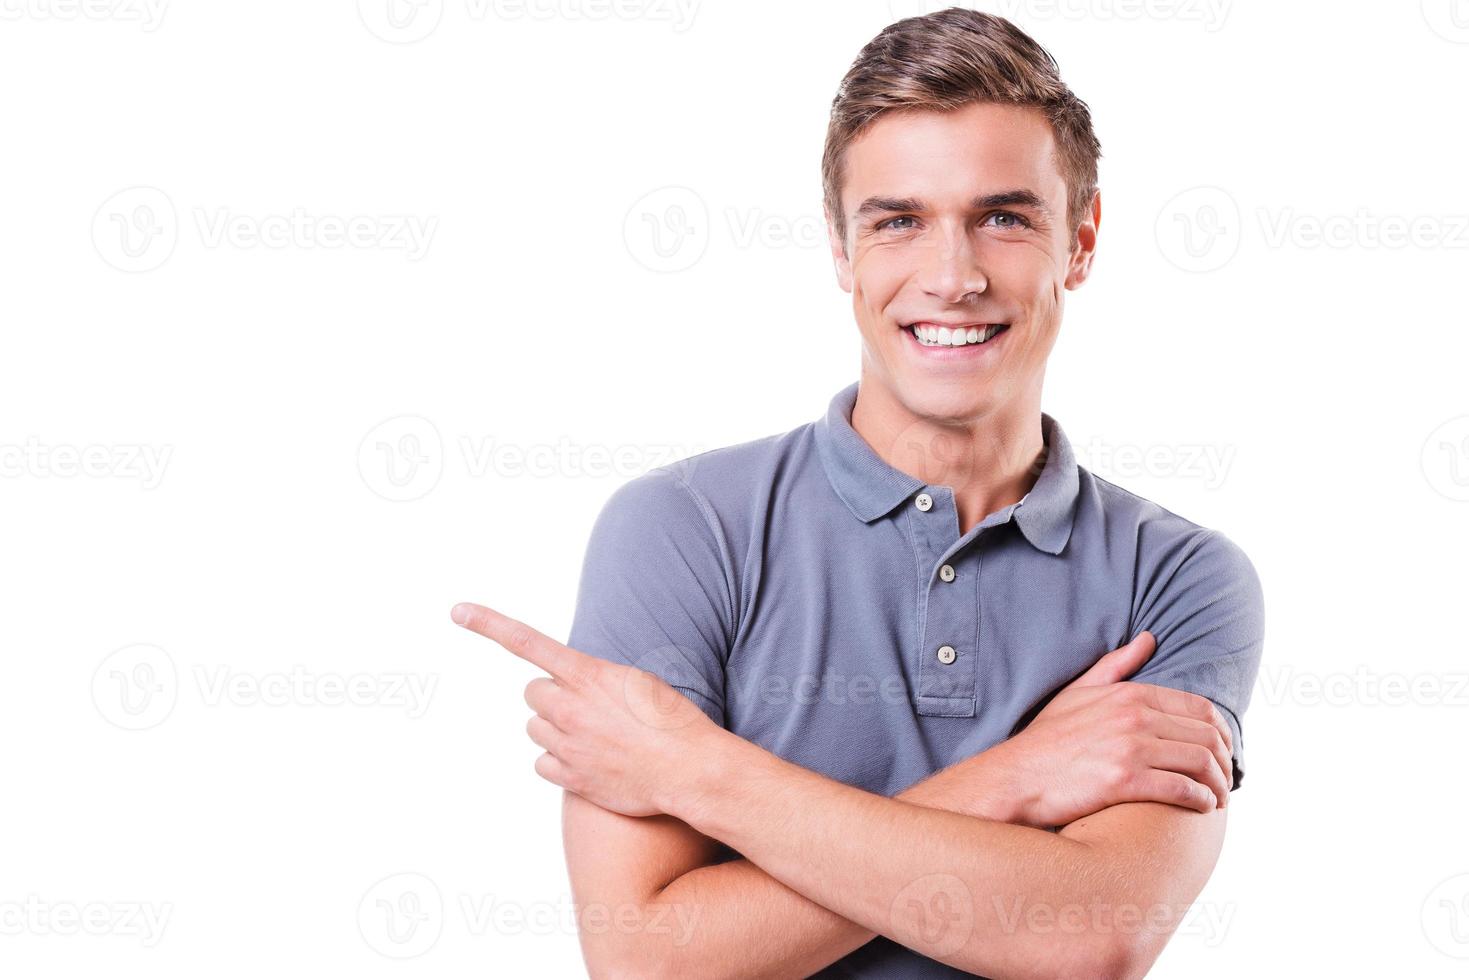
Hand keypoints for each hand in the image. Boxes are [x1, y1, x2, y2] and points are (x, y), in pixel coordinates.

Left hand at [450, 601, 722, 816]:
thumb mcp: (637, 681)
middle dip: (551, 697)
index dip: (489, 624)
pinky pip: (541, 763)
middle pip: (533, 693)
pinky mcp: (570, 777)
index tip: (457, 611)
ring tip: (593, 735)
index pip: (527, 642)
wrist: (689, 768)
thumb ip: (596, 678)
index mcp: (587, 675)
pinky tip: (587, 760)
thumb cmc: (672, 721)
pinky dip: (558, 761)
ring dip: (555, 728)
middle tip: (584, 707)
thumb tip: (574, 682)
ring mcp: (567, 744)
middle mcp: (569, 707)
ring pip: (534, 729)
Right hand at [987, 631, 1233, 827]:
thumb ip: (1116, 666)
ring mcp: (1130, 748)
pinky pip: (1182, 790)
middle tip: (1225, 780)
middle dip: (1224, 762)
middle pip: (1207, 737)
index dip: (1221, 732)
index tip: (1222, 751)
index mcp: (1129, 694)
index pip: (1199, 708)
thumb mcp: (1078, 692)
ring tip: (1217, 798)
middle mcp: (1134, 717)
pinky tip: (1202, 806)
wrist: (1017, 777)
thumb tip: (1148, 638)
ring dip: (1218, 784)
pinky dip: (1201, 800)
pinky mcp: (1125, 781)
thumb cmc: (1047, 739)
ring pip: (1200, 763)